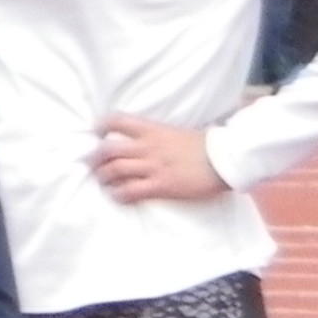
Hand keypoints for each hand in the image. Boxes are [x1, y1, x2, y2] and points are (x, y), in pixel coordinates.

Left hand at [92, 115, 225, 203]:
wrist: (224, 160)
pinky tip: (118, 196)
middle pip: (108, 149)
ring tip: (103, 182)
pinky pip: (131, 191)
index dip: (101, 126)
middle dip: (95, 158)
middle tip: (92, 165)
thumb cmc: (205, 145)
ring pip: (115, 170)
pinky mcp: (161, 186)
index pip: (117, 121)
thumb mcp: (177, 131)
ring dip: (104, 177)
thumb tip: (148, 139)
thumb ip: (159, 134)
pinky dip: (119, 194)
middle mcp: (148, 147)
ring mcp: (153, 167)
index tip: (97, 133)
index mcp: (152, 130)